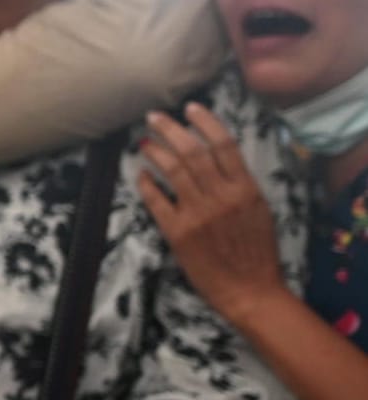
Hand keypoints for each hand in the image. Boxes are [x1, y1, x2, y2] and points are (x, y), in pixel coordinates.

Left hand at [138, 104, 286, 325]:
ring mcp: (198, 213)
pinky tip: (140, 174)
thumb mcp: (259, 211)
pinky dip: (146, 183)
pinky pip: (156, 200)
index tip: (190, 108)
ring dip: (156, 151)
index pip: (224, 143)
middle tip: (154, 118)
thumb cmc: (256, 253)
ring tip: (144, 142)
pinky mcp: (178, 232)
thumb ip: (239, 184)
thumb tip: (218, 159)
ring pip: (173, 170)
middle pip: (193, 150)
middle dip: (170, 129)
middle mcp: (222, 197)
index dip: (205, 121)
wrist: (250, 291)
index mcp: (245, 189)